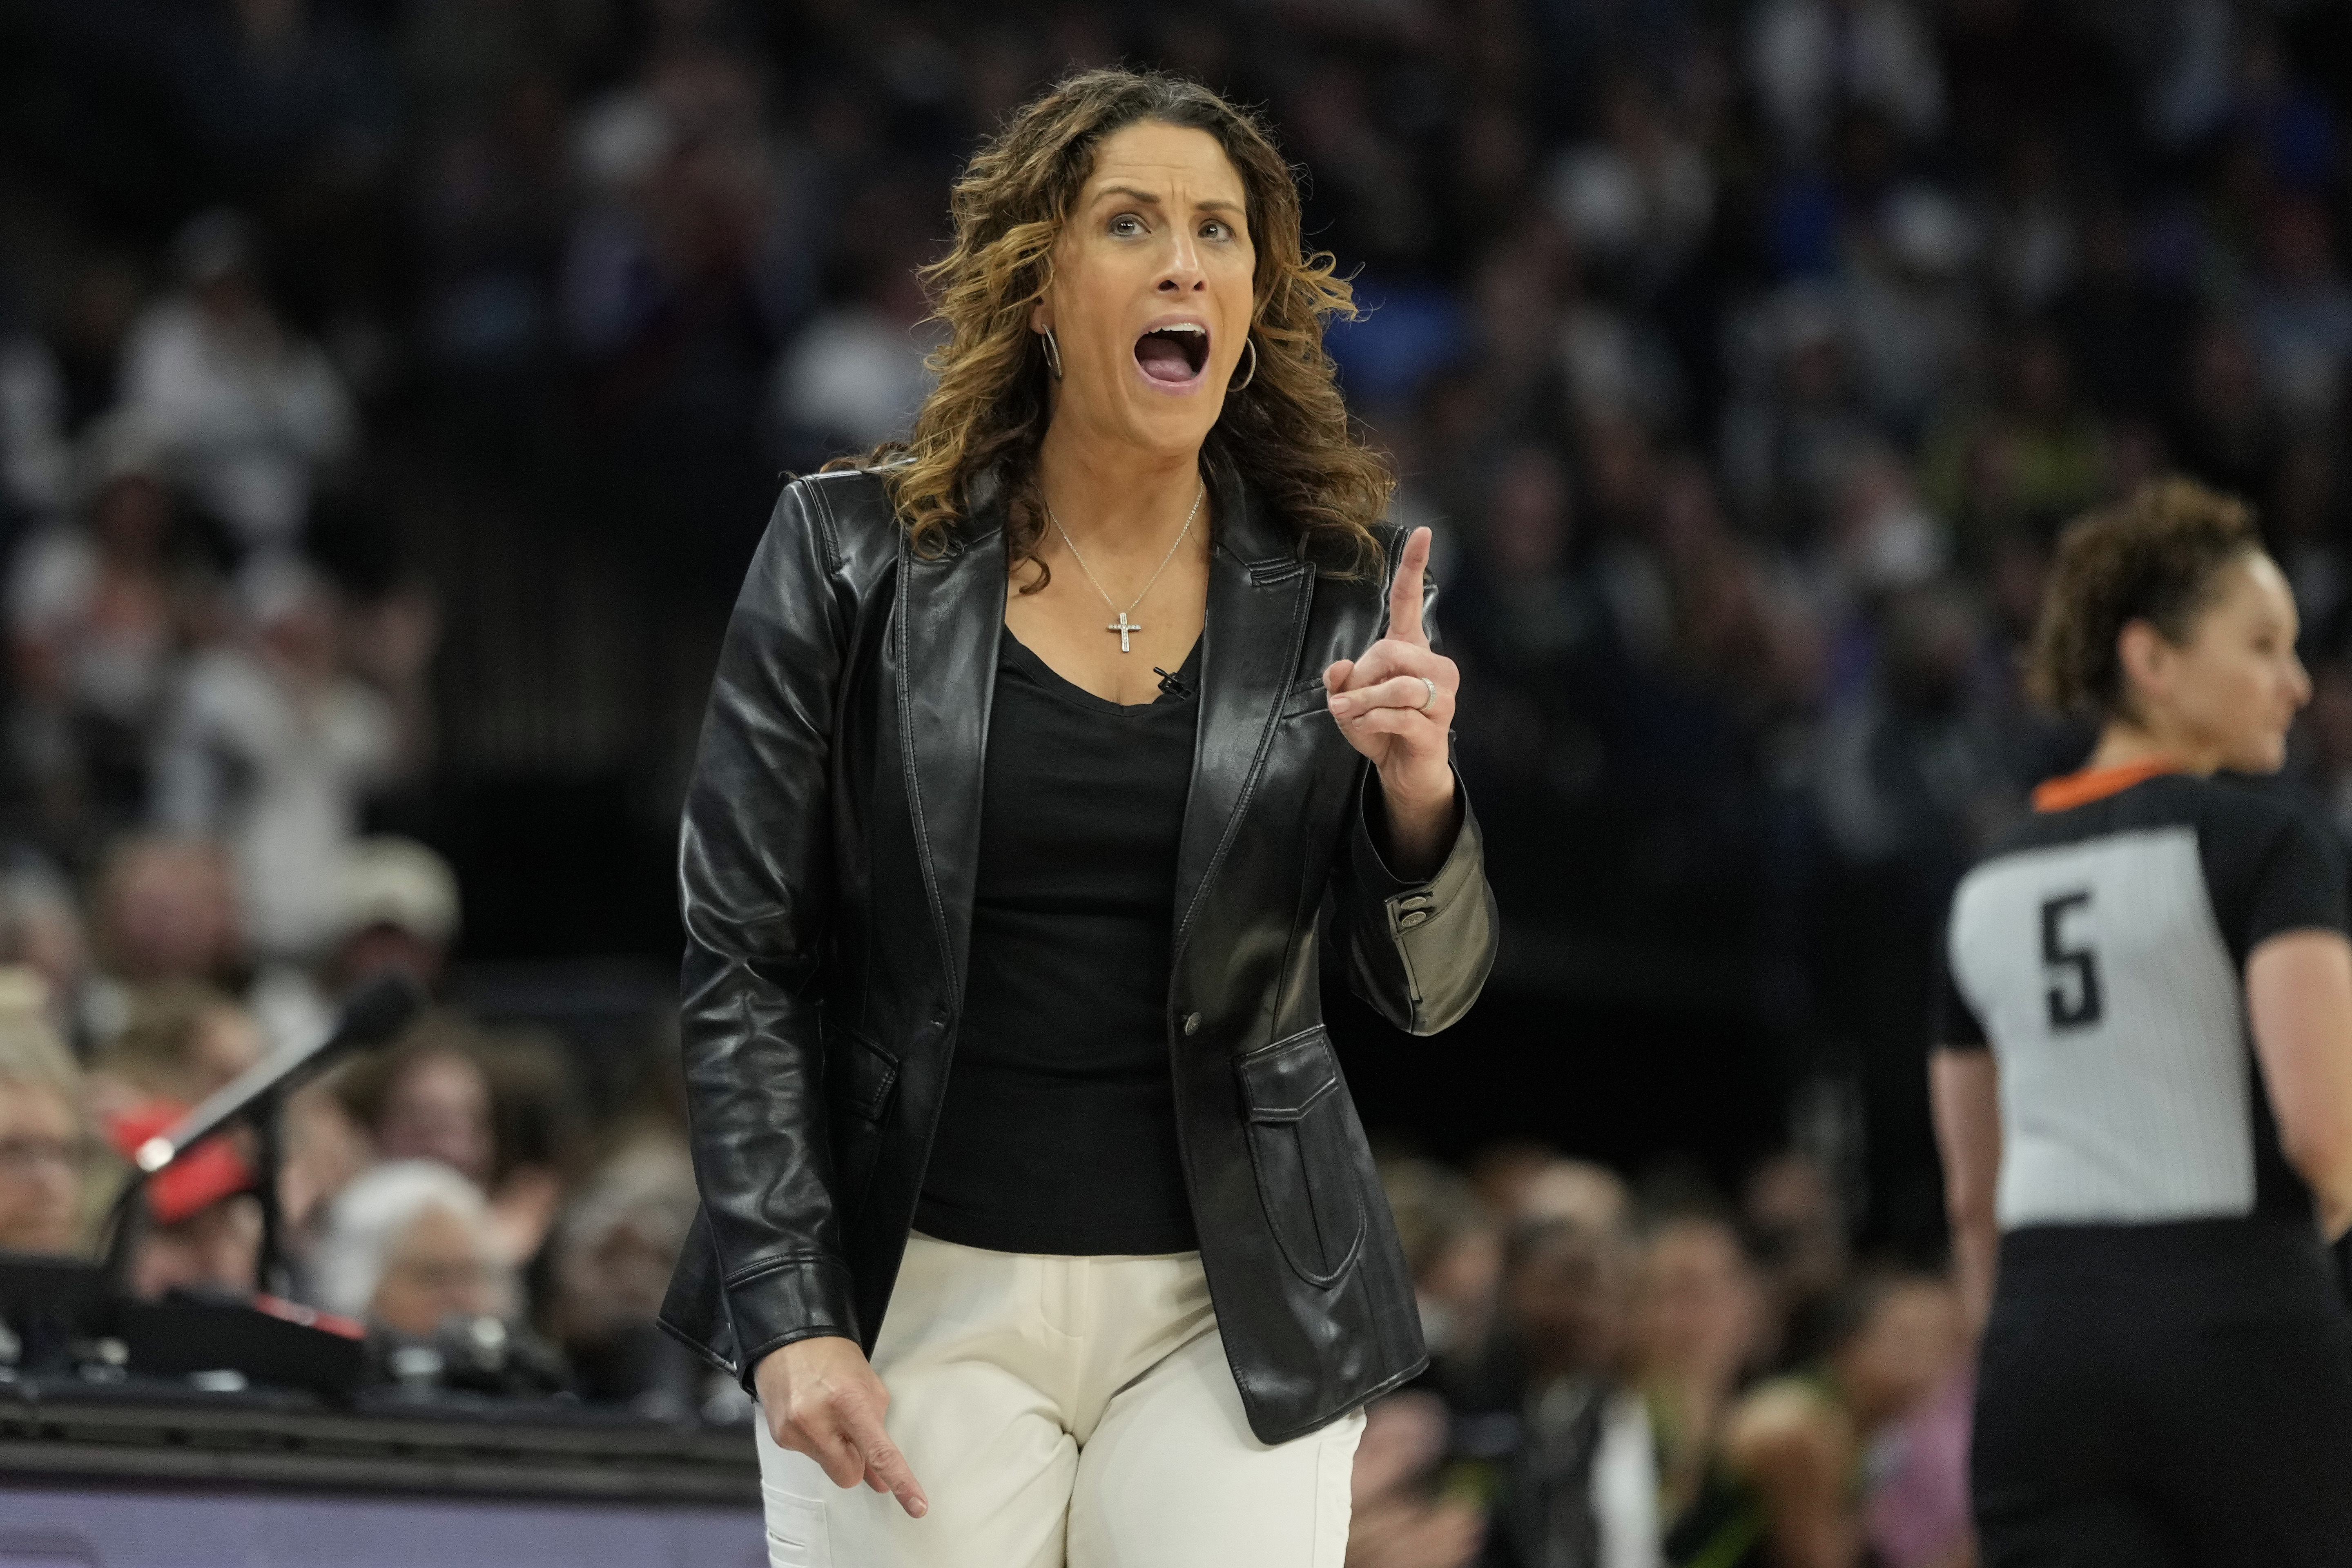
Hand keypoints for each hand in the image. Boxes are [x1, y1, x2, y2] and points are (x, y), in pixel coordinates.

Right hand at [753, 1335, 928, 1518]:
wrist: (790, 1339)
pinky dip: (816, 1442)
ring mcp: (795, 1431)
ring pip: (829, 1468)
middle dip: (856, 1462)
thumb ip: (879, 1436)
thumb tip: (880, 1481)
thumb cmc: (835, 1360)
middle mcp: (818, 1420)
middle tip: (852, 1432)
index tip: (916, 1506)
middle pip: (849, 1475)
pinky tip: (811, 1414)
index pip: (879, 1453)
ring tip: (827, 1414)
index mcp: (850, 1402)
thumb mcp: (870, 1389)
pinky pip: (809, 1456)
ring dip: (834, 1450)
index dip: (900, 1482)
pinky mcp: (780, 1437)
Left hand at [1325, 527, 1459, 872]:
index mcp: (1412, 649)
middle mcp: (1435, 666)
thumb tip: (1339, 666)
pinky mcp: (1436, 727)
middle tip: (1346, 698)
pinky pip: (1397, 715)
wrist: (1404, 770)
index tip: (1421, 531)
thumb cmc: (1379, 727)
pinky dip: (1370, 721)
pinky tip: (1363, 727)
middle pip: (1391, 650)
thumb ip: (1340, 679)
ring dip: (1361, 701)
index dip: (1414, 566)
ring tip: (1347, 714)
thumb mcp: (1348, 700)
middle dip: (1360, 675)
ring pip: (1396, 685)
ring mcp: (1441, 697)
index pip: (1410, 600)